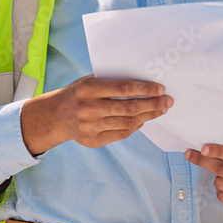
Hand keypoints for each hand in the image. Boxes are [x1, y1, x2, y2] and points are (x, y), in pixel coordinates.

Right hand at [21, 75, 170, 153]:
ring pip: (127, 123)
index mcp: (89, 89)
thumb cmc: (79, 93)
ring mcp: (89, 126)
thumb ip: (112, 82)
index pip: (123, 88)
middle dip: (152, 104)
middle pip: (128, 108)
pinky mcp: (92, 141)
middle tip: (168, 101)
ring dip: (148, 116)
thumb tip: (145, 82)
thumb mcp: (90, 81)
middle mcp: (88, 108)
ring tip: (161, 110)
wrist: (54, 116)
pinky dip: (135, 127)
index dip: (145, 89)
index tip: (161, 89)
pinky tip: (144, 120)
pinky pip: (121, 134)